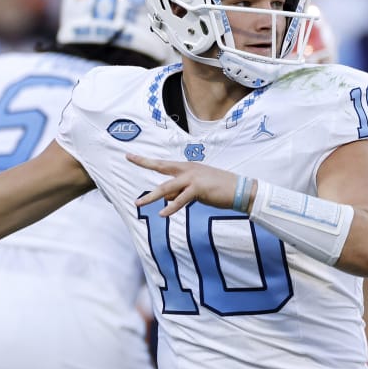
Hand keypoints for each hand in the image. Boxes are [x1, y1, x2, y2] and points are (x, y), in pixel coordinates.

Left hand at [129, 153, 245, 215]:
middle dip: (144, 162)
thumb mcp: (196, 190)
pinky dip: (171, 207)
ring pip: (167, 187)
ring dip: (152, 196)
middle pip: (161, 167)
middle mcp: (188, 169)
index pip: (163, 164)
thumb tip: (165, 199)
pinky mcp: (198, 188)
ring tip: (139, 203)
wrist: (239, 190)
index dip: (147, 160)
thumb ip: (180, 192)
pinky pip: (180, 200)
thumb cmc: (219, 190)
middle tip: (128, 157)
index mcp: (187, 167)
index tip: (131, 155)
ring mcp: (192, 177)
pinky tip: (163, 213)